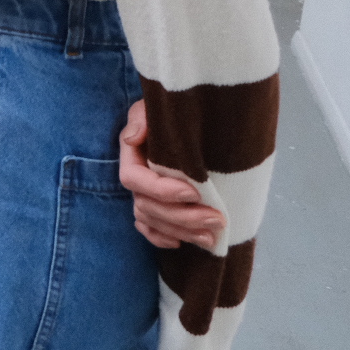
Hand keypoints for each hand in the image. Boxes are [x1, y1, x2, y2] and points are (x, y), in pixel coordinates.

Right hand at [120, 98, 226, 249]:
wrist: (187, 117)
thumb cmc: (173, 111)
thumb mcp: (154, 107)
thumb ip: (142, 117)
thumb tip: (133, 138)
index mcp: (131, 154)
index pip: (135, 179)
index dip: (162, 190)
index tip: (194, 192)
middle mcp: (136, 178)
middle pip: (147, 206)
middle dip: (182, 217)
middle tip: (217, 218)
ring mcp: (143, 194)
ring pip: (152, 221)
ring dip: (181, 232)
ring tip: (213, 236)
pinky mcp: (155, 205)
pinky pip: (148, 229)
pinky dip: (161, 238)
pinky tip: (181, 243)